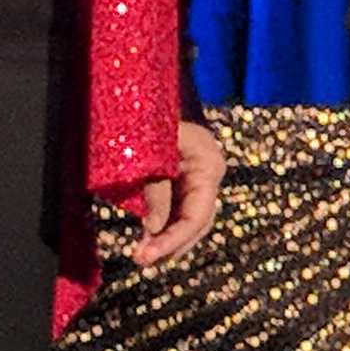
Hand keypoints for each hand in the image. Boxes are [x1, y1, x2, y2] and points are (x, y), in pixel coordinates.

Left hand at [131, 118, 226, 265]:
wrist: (142, 90)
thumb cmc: (146, 115)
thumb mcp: (150, 153)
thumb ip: (154, 190)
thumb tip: (151, 228)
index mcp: (208, 164)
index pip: (198, 215)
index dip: (173, 239)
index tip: (147, 256)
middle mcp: (208, 174)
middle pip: (197, 222)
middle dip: (170, 245)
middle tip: (141, 260)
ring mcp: (196, 177)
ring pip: (187, 220)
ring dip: (165, 240)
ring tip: (141, 255)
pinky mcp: (181, 179)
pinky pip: (176, 210)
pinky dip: (161, 227)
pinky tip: (145, 239)